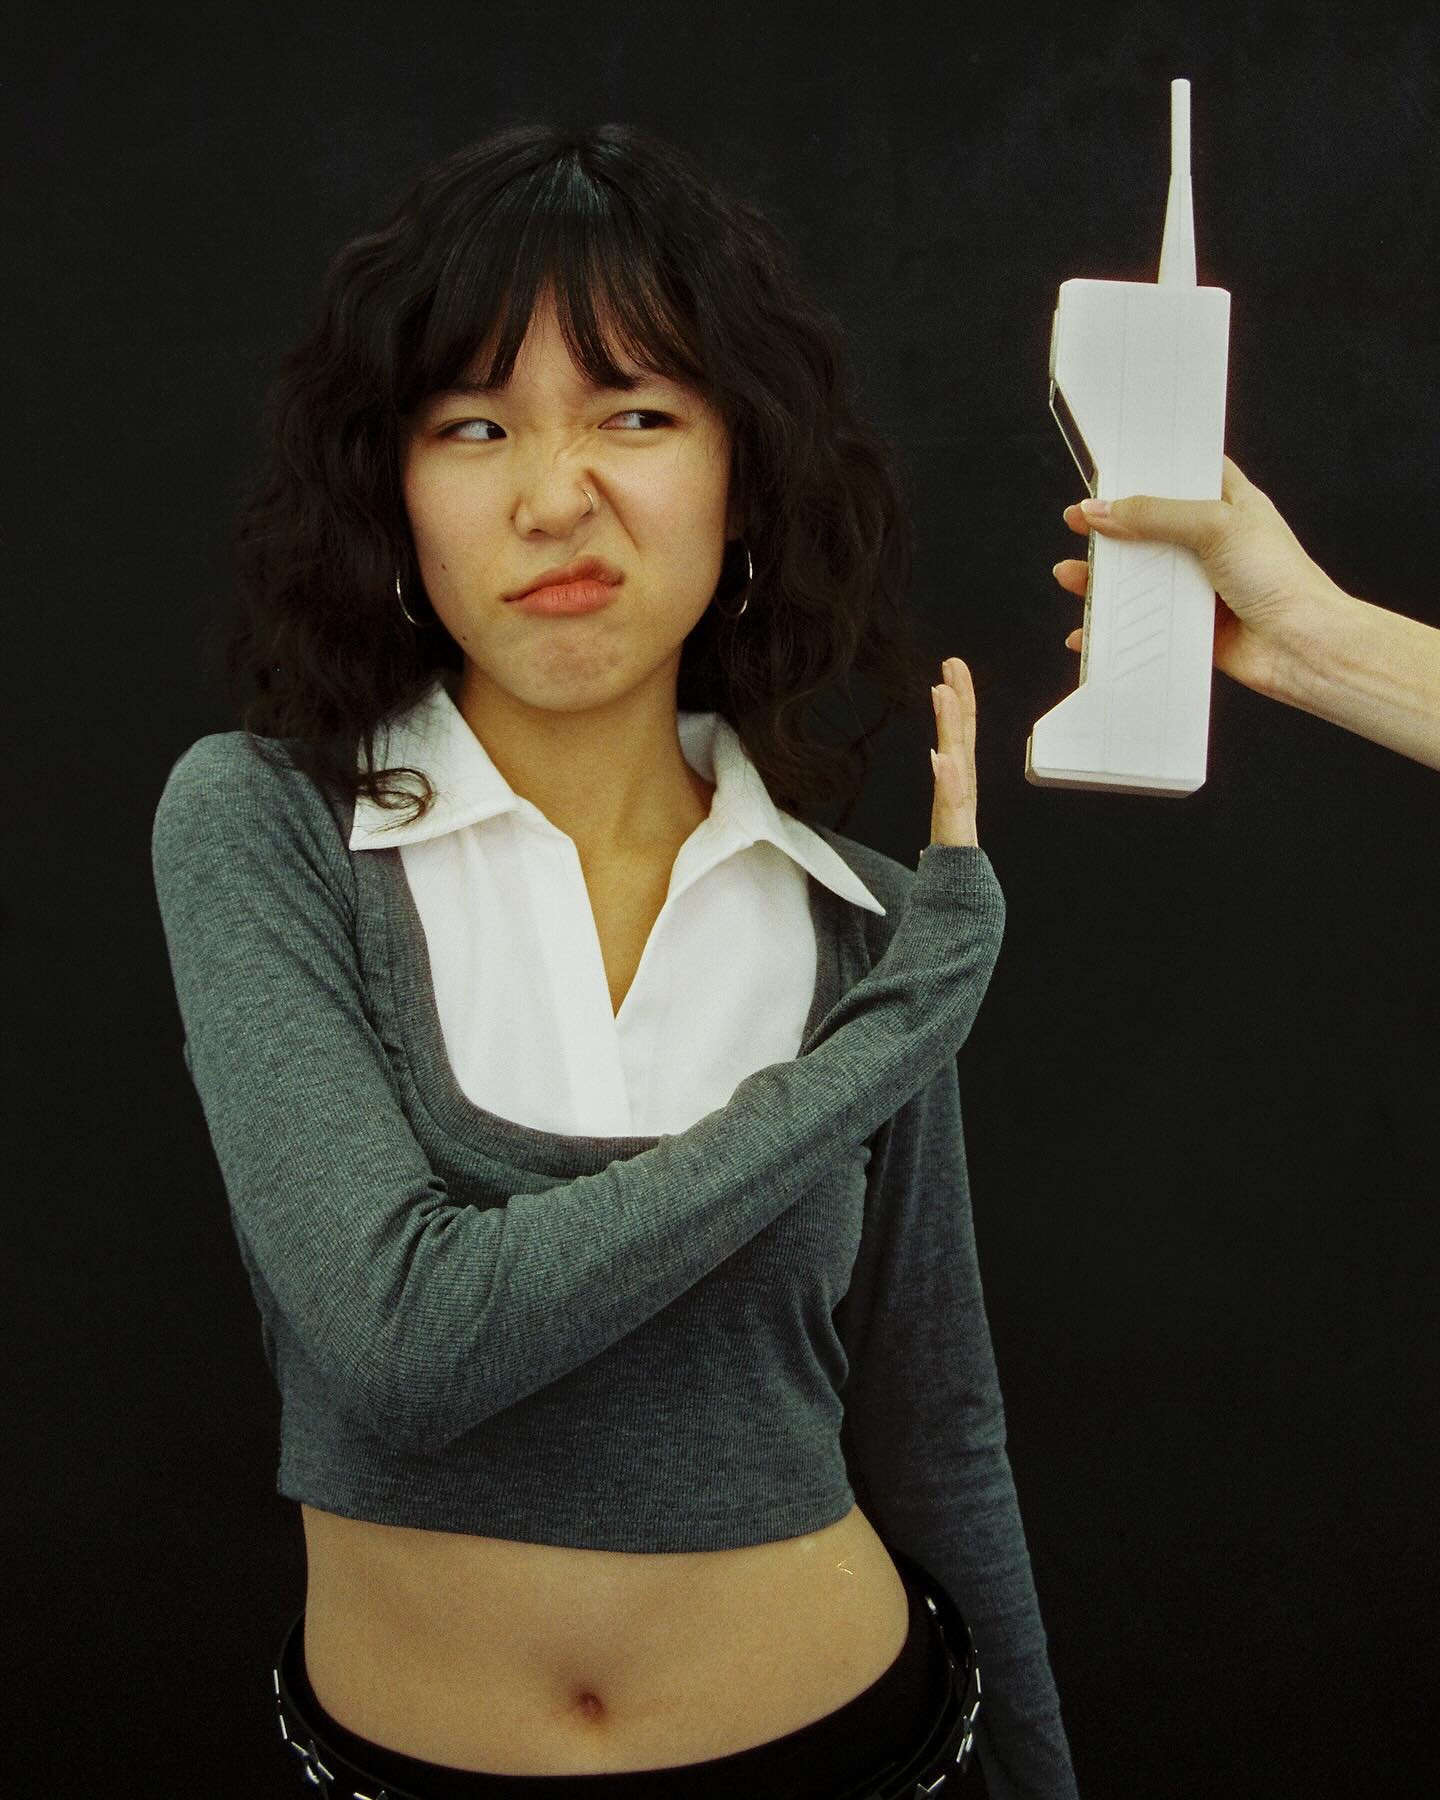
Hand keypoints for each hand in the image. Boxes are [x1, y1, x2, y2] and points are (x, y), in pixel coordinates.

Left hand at [930, 657, 978, 847]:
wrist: (961, 905)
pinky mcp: (955, 833)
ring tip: (943, 694)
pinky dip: (948, 782)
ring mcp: (960, 811)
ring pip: (956, 762)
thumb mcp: (946, 818)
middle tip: (952, 665)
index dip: (959, 702)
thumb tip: (944, 760)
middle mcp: (963, 792)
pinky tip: (941, 758)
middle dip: (959, 701)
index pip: (959, 736)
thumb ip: (948, 791)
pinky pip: (951, 805)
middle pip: (962, 739)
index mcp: (959, 786)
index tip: (951, 670)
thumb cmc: (954, 862)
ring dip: (951, 727)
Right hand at [1053, 455, 1338, 698]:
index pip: (1183, 475)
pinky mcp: (1191, 624)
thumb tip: (1103, 510)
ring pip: (1141, 576)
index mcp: (1229, 504)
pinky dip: (1113, 628)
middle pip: (1151, 526)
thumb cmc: (1280, 579)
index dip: (1147, 472)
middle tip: (1078, 522)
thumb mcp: (1216, 525)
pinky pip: (1143, 623)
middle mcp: (1213, 542)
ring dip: (1103, 578)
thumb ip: (1155, 515)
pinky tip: (1089, 630)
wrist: (1302, 647)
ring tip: (1071, 574)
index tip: (1109, 472)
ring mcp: (1200, 584)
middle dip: (1111, 527)